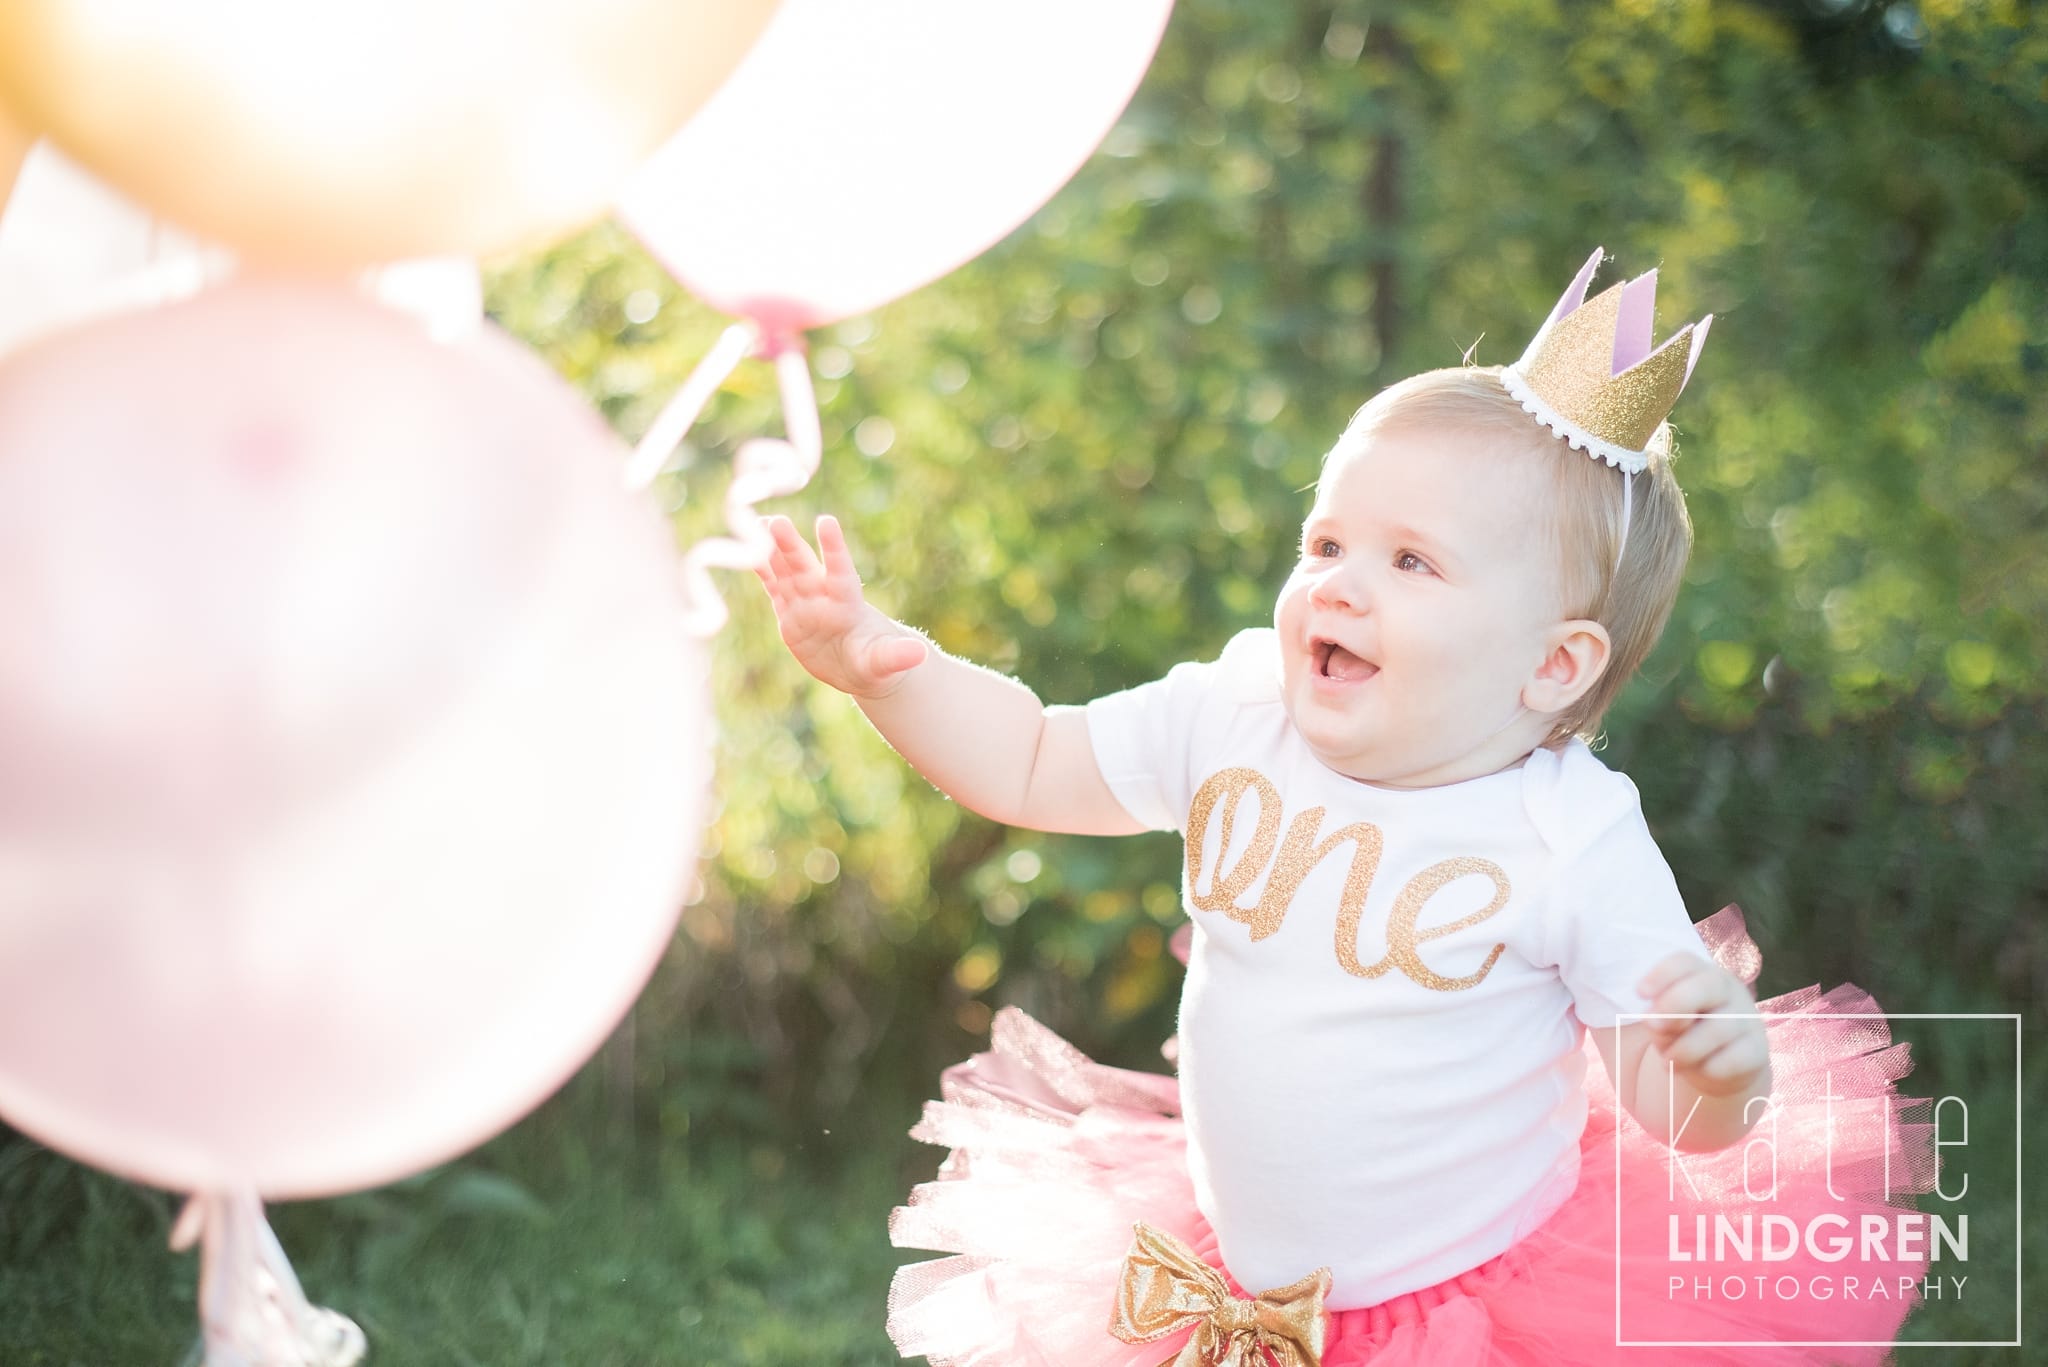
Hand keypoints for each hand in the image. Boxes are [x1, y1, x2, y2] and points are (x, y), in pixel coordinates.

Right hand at [756, 514, 928, 698]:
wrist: (858, 665)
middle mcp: (823, 596)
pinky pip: (772, 586)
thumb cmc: (876, 662)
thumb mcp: (886, 662)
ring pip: (785, 570)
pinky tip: (745, 548)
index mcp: (848, 604)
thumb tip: (920, 654)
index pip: (840, 572)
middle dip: (791, 545)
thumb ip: (897, 656)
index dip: (834, 548)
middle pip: (805, 566)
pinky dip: (760, 568)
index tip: (826, 521)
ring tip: (757, 523)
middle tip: (777, 521)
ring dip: (771, 549)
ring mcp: (804, 601)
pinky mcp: (788, 611)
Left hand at [1635, 953, 1770, 1099]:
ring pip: (1718, 1029)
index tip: (1640, 993)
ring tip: (1668, 1061)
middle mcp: (1729, 990)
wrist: (1721, 1067)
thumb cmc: (1684, 1033)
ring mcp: (1747, 1019)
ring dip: (1684, 1049)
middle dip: (1675, 1004)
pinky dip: (1709, 1069)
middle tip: (1653, 1027)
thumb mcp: (1666, 1021)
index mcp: (1701, 974)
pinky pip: (1733, 1059)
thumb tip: (1655, 1022)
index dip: (1661, 974)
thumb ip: (1660, 1016)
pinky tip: (1700, 1070)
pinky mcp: (1758, 1050)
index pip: (1684, 962)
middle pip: (1709, 984)